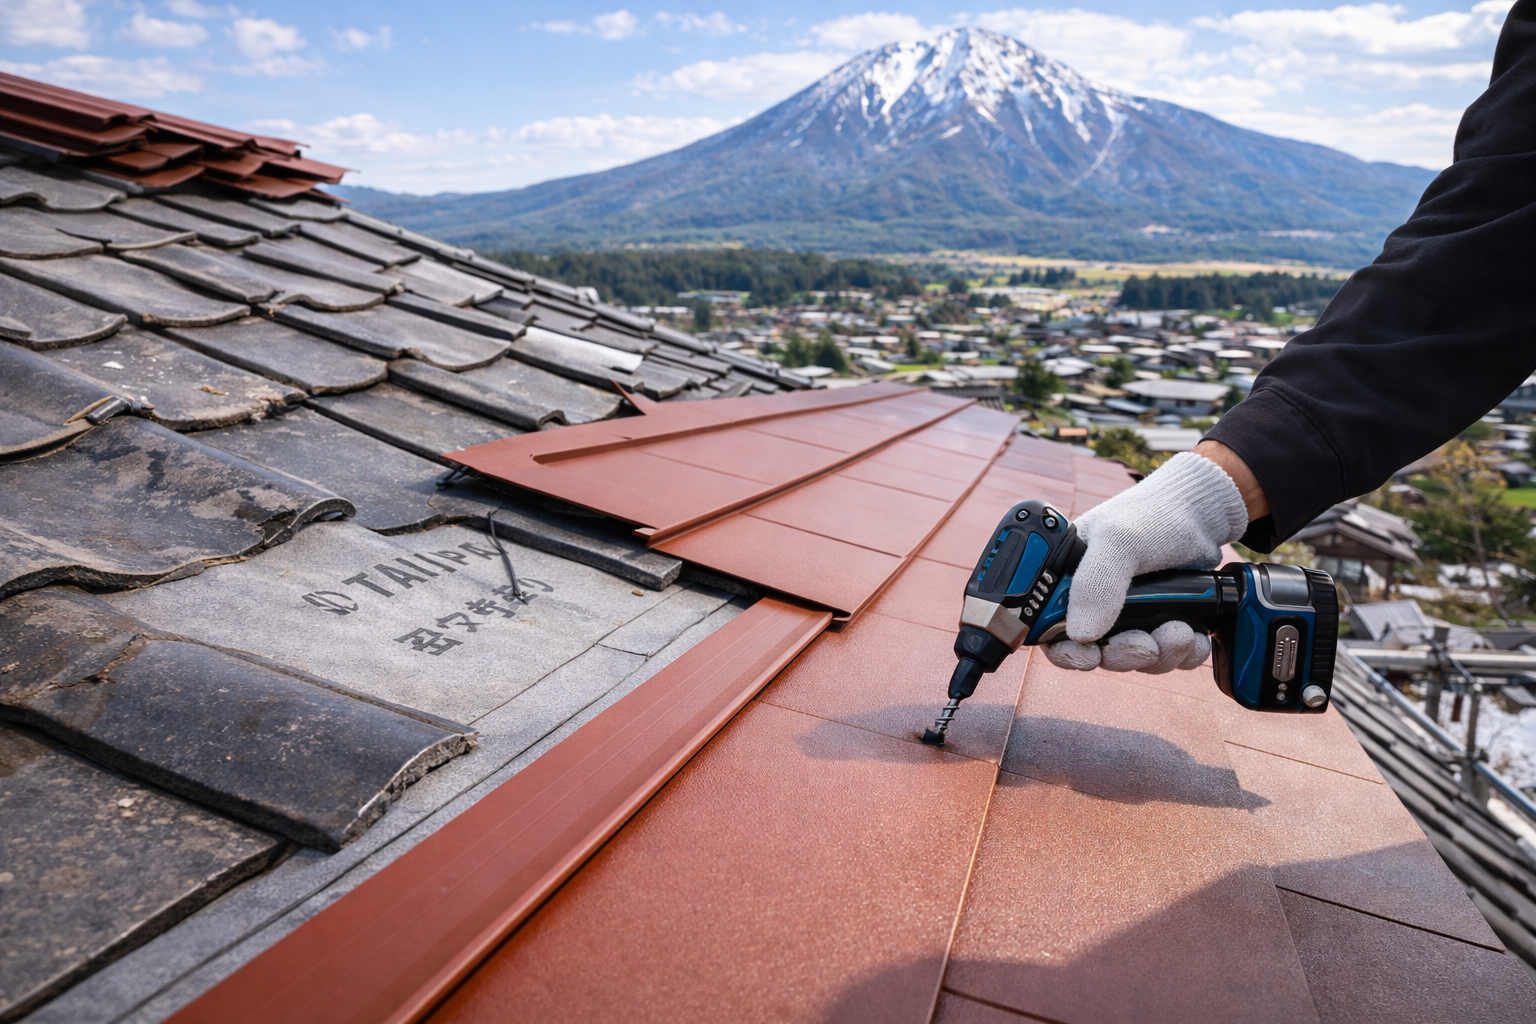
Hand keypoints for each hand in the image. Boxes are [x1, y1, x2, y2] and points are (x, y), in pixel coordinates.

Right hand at [1043, 449, 1250, 672]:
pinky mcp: (1158, 620)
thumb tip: (1081, 635)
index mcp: (1068, 581)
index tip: (1091, 656)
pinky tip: (1193, 636)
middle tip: (1147, 643)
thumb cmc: (1151, 516)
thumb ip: (1095, 585)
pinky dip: (1182, 654)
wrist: (1201, 513)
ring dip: (1159, 655)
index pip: (1051, 630)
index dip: (1068, 651)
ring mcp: (1128, 613)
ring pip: (1134, 658)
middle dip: (1125, 654)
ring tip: (1180, 631)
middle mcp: (1093, 600)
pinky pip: (1166, 656)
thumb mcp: (1117, 541)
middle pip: (1096, 652)